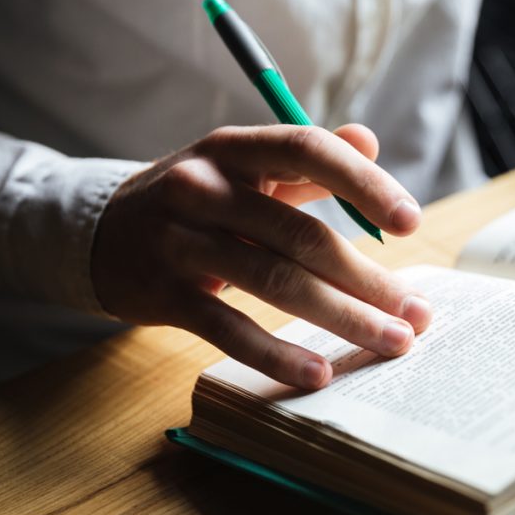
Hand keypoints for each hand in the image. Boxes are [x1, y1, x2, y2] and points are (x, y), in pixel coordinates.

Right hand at [91, 123, 431, 389]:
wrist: (99, 233)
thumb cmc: (195, 201)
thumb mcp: (242, 168)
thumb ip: (304, 160)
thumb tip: (369, 141)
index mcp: (234, 149)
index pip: (307, 151)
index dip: (363, 184)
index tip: (410, 222)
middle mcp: (204, 187)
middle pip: (301, 234)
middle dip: (368, 279)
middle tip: (415, 314)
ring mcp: (180, 241)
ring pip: (275, 282)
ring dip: (343, 317)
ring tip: (390, 342)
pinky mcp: (163, 294)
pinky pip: (228, 328)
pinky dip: (276, 353)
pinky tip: (318, 372)